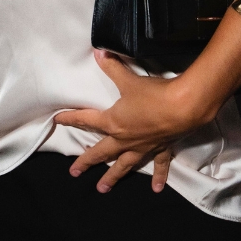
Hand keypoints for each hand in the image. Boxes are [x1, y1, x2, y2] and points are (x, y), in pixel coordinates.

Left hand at [53, 50, 206, 193]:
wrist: (183, 107)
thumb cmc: (152, 94)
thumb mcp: (128, 79)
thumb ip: (112, 66)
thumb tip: (98, 52)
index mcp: (114, 122)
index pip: (86, 120)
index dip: (70, 118)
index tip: (57, 121)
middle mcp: (125, 138)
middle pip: (102, 152)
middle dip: (86, 161)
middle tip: (74, 172)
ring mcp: (143, 146)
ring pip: (124, 164)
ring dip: (113, 177)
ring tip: (102, 189)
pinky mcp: (162, 148)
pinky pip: (158, 165)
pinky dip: (158, 176)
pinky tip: (156, 189)